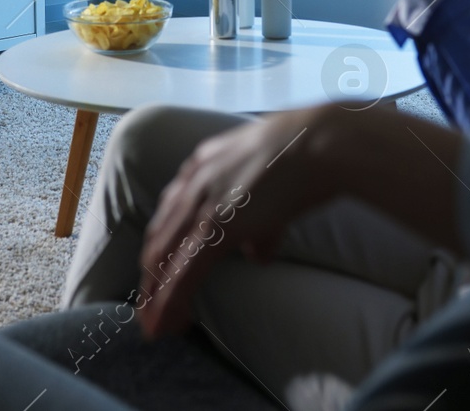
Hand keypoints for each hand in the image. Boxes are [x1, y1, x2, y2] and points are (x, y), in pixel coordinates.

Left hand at [136, 109, 334, 338]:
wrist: (322, 143)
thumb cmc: (309, 156)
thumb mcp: (272, 181)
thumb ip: (258, 218)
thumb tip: (255, 252)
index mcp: (203, 165)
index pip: (170, 213)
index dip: (163, 247)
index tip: (159, 273)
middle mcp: (194, 181)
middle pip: (158, 237)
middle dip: (149, 276)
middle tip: (146, 309)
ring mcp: (203, 202)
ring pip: (163, 258)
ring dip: (154, 294)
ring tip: (153, 325)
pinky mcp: (218, 225)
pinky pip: (184, 270)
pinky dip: (170, 299)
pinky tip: (166, 321)